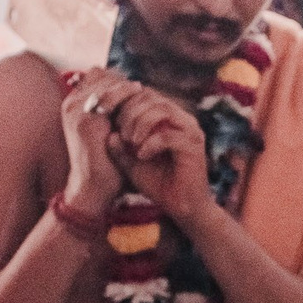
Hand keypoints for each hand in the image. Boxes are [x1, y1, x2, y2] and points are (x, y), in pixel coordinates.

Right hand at [57, 67, 132, 216]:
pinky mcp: (86, 120)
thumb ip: (114, 112)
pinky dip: (126, 94)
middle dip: (122, 80)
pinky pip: (109, 95)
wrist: (92, 188)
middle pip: (99, 74)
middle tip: (142, 87)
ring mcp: (76, 111)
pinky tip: (141, 99)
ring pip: (104, 81)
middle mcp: (71, 104)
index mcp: (73, 106)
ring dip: (125, 85)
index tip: (136, 87)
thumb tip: (136, 90)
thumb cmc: (104, 162)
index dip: (116, 79)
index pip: (95, 76)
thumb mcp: (107, 130)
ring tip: (144, 92)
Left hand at [111, 86, 218, 228]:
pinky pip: (169, 135)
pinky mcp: (194, 145)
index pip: (143, 95)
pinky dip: (151, 143)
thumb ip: (120, 148)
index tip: (108, 119)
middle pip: (151, 97)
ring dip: (140, 123)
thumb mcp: (131, 163)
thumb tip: (109, 134)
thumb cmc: (159, 184)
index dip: (122, 102)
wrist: (182, 208)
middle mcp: (180, 119)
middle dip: (129, 112)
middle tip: (121, 133)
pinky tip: (142, 156)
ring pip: (161, 109)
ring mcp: (189, 130)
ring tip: (131, 142)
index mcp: (167, 118)